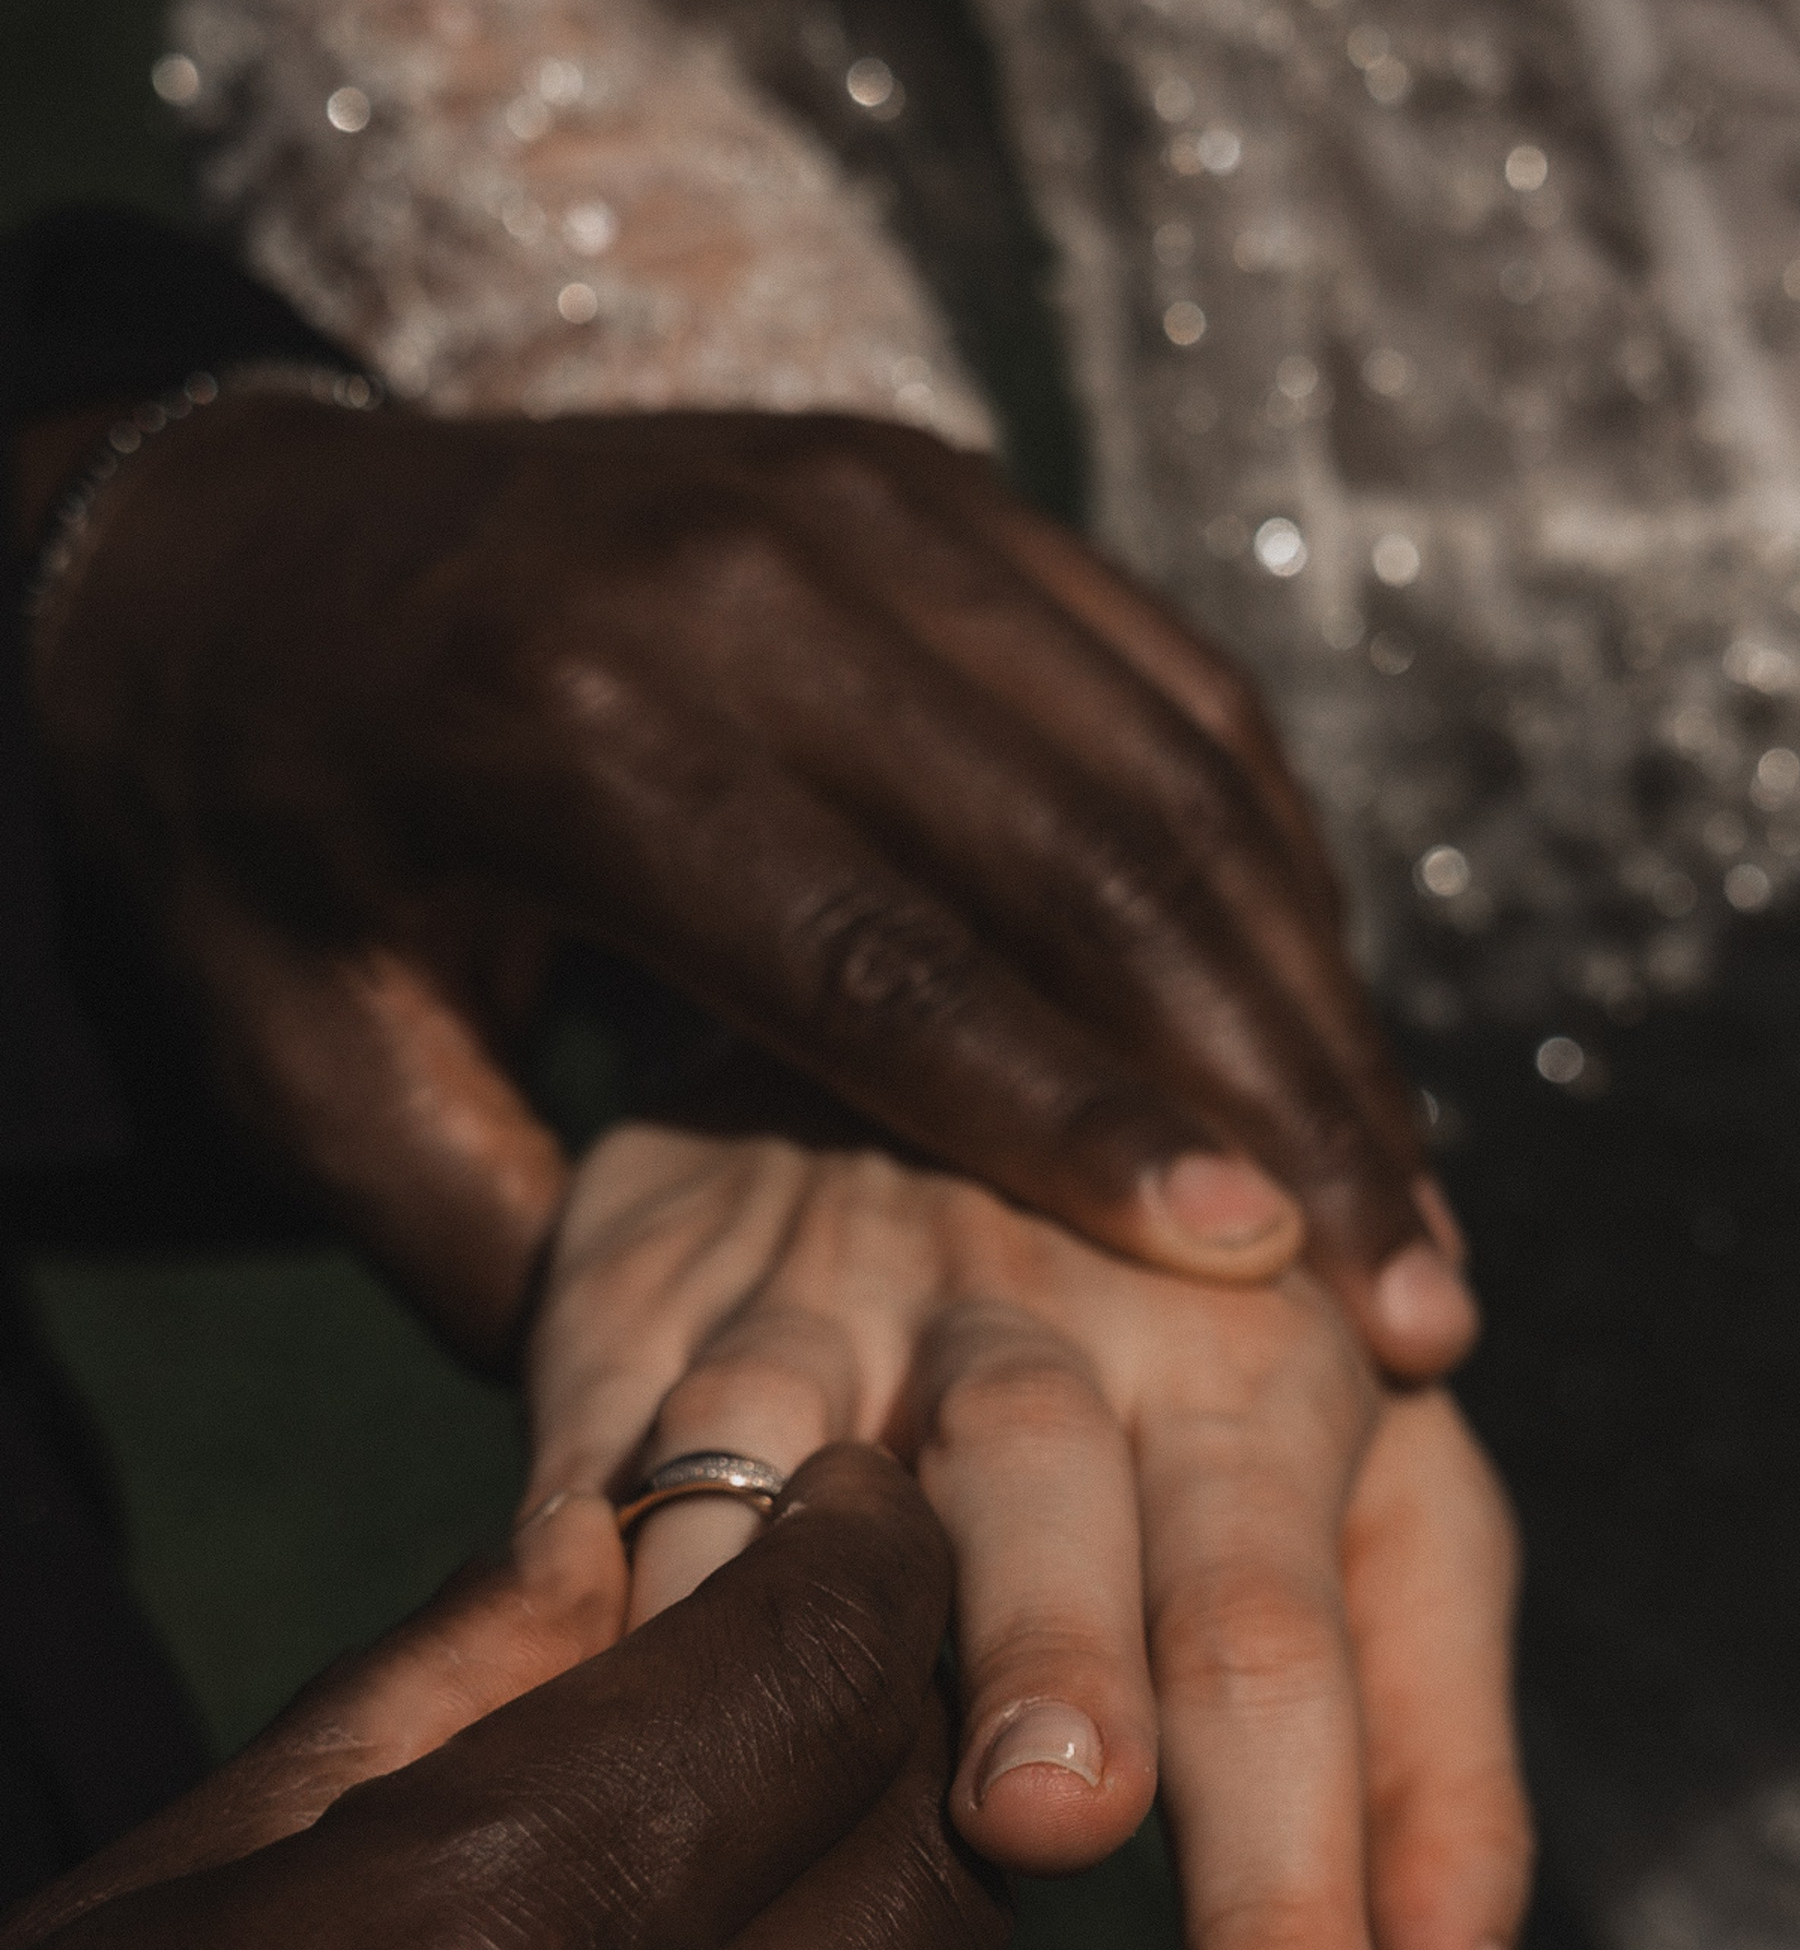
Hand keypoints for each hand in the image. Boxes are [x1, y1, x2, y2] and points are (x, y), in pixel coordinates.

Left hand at [16, 395, 1471, 1372]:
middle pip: (1092, 860)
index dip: (1087, 1121)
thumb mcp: (290, 1060)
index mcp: (569, 713)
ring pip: (1176, 775)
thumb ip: (497, 1255)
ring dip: (1318, 1008)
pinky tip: (1337, 1043)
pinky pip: (1170, 692)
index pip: (885, 952)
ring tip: (1415, 1215)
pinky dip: (1277, 878)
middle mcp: (759, 568)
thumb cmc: (250, 837)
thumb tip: (733, 1455)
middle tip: (1417, 1303)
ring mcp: (878, 502)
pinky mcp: (952, 494)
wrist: (233, 532)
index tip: (1268, 1271)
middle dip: (1282, 1099)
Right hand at [525, 1117, 1536, 1949]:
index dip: (1289, 1884)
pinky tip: (536, 1691)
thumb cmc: (1225, 1346)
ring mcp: (844, 1304)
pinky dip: (574, 1552)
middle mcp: (1063, 1338)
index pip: (1290, 1653)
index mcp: (1266, 1393)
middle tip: (1055, 1822)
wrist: (1014, 1025)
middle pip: (1066, 1513)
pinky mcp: (657, 1292)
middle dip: (1058, 1658)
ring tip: (774, 1748)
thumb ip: (1440, 1777)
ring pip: (814, 1447)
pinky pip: (604, 1428)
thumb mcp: (1382, 1512)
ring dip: (798, 1594)